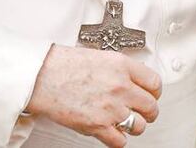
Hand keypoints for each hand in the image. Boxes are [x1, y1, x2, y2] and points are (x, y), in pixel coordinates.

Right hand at [26, 44, 160, 146]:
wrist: (40, 76)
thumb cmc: (61, 64)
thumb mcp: (97, 56)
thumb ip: (117, 69)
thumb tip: (130, 80)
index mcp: (121, 65)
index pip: (155, 83)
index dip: (154, 92)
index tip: (150, 95)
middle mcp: (120, 86)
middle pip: (151, 106)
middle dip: (148, 112)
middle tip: (141, 112)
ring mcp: (111, 107)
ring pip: (139, 126)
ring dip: (133, 126)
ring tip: (123, 122)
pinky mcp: (98, 125)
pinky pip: (120, 141)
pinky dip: (117, 139)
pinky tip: (110, 131)